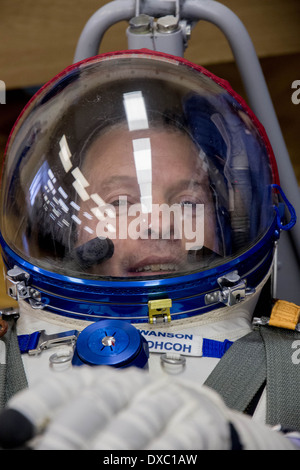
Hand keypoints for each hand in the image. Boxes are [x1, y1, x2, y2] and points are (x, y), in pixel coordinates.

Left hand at [0, 365, 294, 449]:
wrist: (203, 415)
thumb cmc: (143, 420)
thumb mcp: (108, 416)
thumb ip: (72, 422)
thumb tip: (23, 438)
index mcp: (106, 379)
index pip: (67, 385)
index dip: (38, 405)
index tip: (12, 427)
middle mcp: (134, 384)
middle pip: (98, 404)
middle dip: (70, 435)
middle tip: (50, 452)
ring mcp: (167, 402)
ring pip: (135, 424)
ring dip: (111, 448)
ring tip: (91, 457)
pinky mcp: (198, 424)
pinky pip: (176, 441)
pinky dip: (159, 455)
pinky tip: (146, 462)